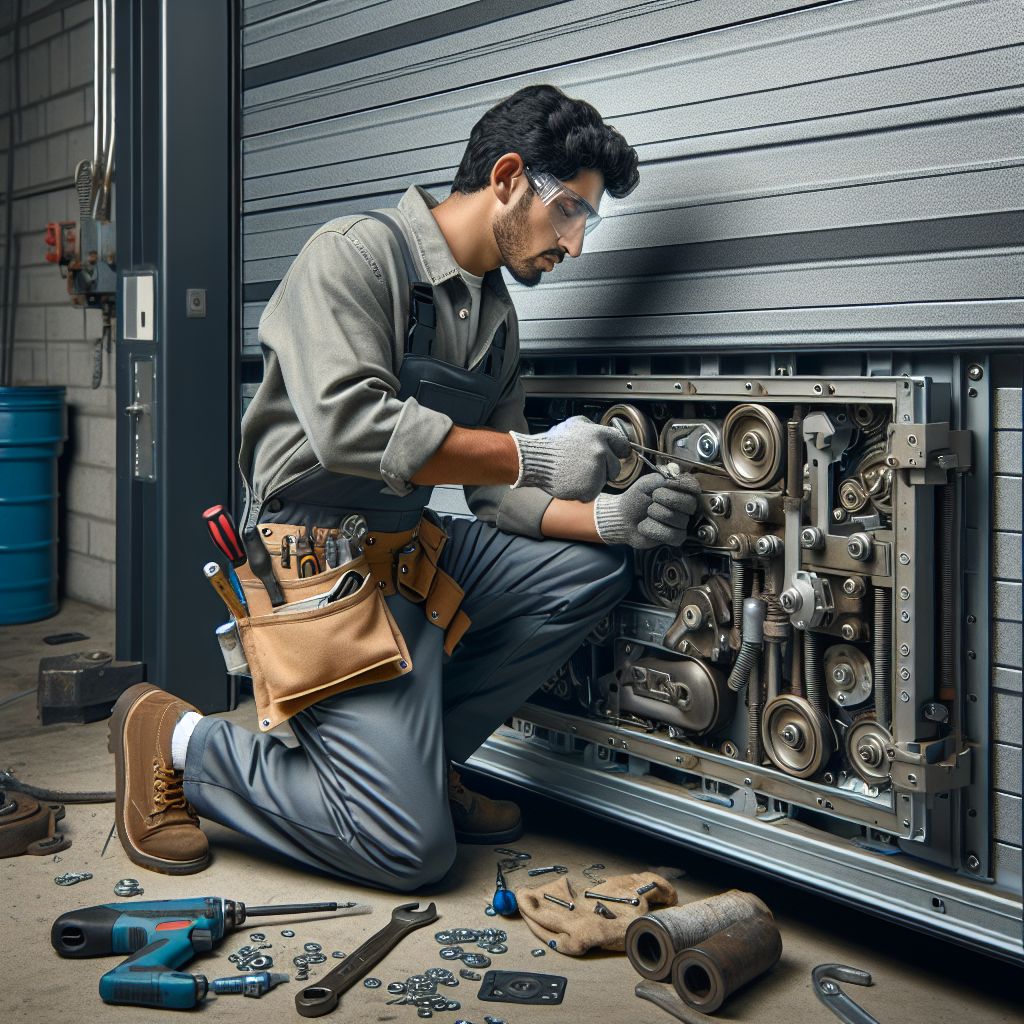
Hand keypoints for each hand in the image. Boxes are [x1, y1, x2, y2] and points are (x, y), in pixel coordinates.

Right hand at [510, 415, 631, 501]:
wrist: (535, 459)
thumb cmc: (552, 443)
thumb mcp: (574, 424)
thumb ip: (593, 428)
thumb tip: (607, 436)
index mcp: (599, 435)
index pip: (622, 445)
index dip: (618, 451)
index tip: (616, 455)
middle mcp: (601, 452)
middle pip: (615, 466)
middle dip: (605, 468)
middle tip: (586, 467)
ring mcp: (596, 471)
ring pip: (604, 480)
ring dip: (593, 479)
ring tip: (575, 472)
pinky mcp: (590, 488)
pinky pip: (593, 492)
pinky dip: (584, 490)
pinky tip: (572, 481)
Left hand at [593, 467, 700, 548]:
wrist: (623, 516)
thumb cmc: (636, 498)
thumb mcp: (646, 483)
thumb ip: (660, 476)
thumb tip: (675, 471)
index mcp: (681, 491)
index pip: (694, 487)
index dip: (683, 485)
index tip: (668, 483)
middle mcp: (686, 508)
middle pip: (689, 503)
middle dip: (666, 498)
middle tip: (653, 498)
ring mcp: (682, 524)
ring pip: (677, 519)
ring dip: (655, 514)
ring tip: (647, 513)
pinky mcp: (675, 538)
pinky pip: (670, 534)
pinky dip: (652, 529)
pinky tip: (645, 526)